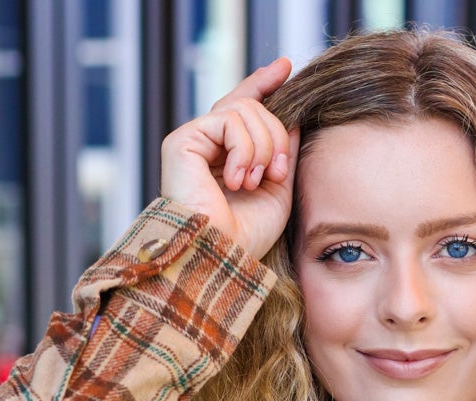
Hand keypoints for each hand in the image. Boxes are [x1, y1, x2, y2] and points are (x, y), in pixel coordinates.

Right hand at [159, 56, 300, 262]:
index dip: (263, 85)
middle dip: (276, 136)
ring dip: (263, 147)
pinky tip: (236, 180)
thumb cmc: (246, 237)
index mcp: (226, 156)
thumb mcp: (278, 191)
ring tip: (254, 182)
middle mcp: (206, 145)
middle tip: (278, 173)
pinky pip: (228, 120)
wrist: (220, 257)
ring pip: (244, 109)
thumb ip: (284, 153)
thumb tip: (293, 117)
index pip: (244, 108)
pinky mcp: (182, 141)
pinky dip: (244, 150)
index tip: (285, 67)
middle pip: (252, 107)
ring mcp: (192, 141)